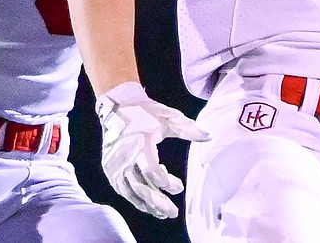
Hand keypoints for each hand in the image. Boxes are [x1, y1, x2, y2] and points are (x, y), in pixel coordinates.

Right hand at [95, 82, 209, 218]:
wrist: (118, 106)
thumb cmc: (145, 112)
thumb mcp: (168, 117)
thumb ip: (188, 129)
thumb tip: (209, 136)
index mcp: (139, 145)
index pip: (152, 171)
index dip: (166, 182)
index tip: (179, 186)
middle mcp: (125, 158)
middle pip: (141, 187)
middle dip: (158, 202)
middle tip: (173, 213)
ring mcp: (115, 166)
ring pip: (131, 192)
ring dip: (147, 204)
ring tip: (162, 213)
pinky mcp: (110, 169)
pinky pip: (122, 189)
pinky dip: (135, 199)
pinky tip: (146, 205)